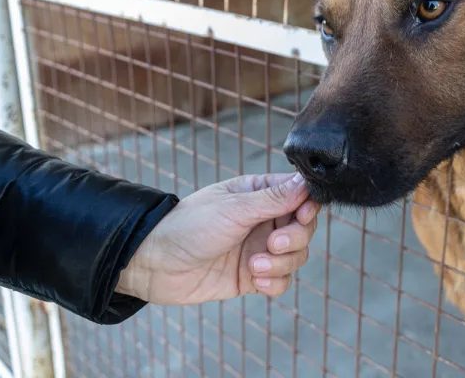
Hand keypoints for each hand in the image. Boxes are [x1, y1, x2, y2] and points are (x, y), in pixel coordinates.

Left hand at [116, 173, 318, 303]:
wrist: (156, 264)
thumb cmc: (189, 226)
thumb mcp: (234, 208)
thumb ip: (273, 199)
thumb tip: (306, 183)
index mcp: (259, 194)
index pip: (301, 196)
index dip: (308, 206)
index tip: (301, 215)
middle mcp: (263, 220)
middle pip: (304, 228)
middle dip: (294, 238)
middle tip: (272, 243)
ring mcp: (260, 248)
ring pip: (296, 256)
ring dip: (282, 263)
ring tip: (255, 265)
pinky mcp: (253, 276)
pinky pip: (282, 281)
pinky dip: (275, 282)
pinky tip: (257, 280)